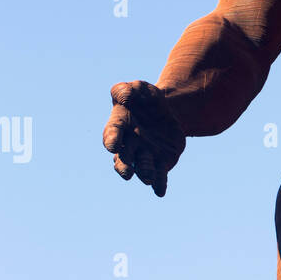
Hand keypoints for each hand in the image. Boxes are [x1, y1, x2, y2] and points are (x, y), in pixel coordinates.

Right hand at [102, 81, 185, 196]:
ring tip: (148, 179)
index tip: (112, 145)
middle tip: (127, 174)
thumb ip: (127, 89)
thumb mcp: (139, 88)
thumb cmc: (147, 99)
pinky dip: (159, 184)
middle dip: (124, 166)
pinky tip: (160, 192)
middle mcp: (129, 144)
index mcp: (119, 125)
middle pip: (123, 157)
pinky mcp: (160, 163)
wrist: (169, 111)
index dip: (111, 139)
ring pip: (141, 168)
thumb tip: (124, 97)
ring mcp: (144, 155)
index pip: (112, 133)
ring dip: (144, 174)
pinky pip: (159, 175)